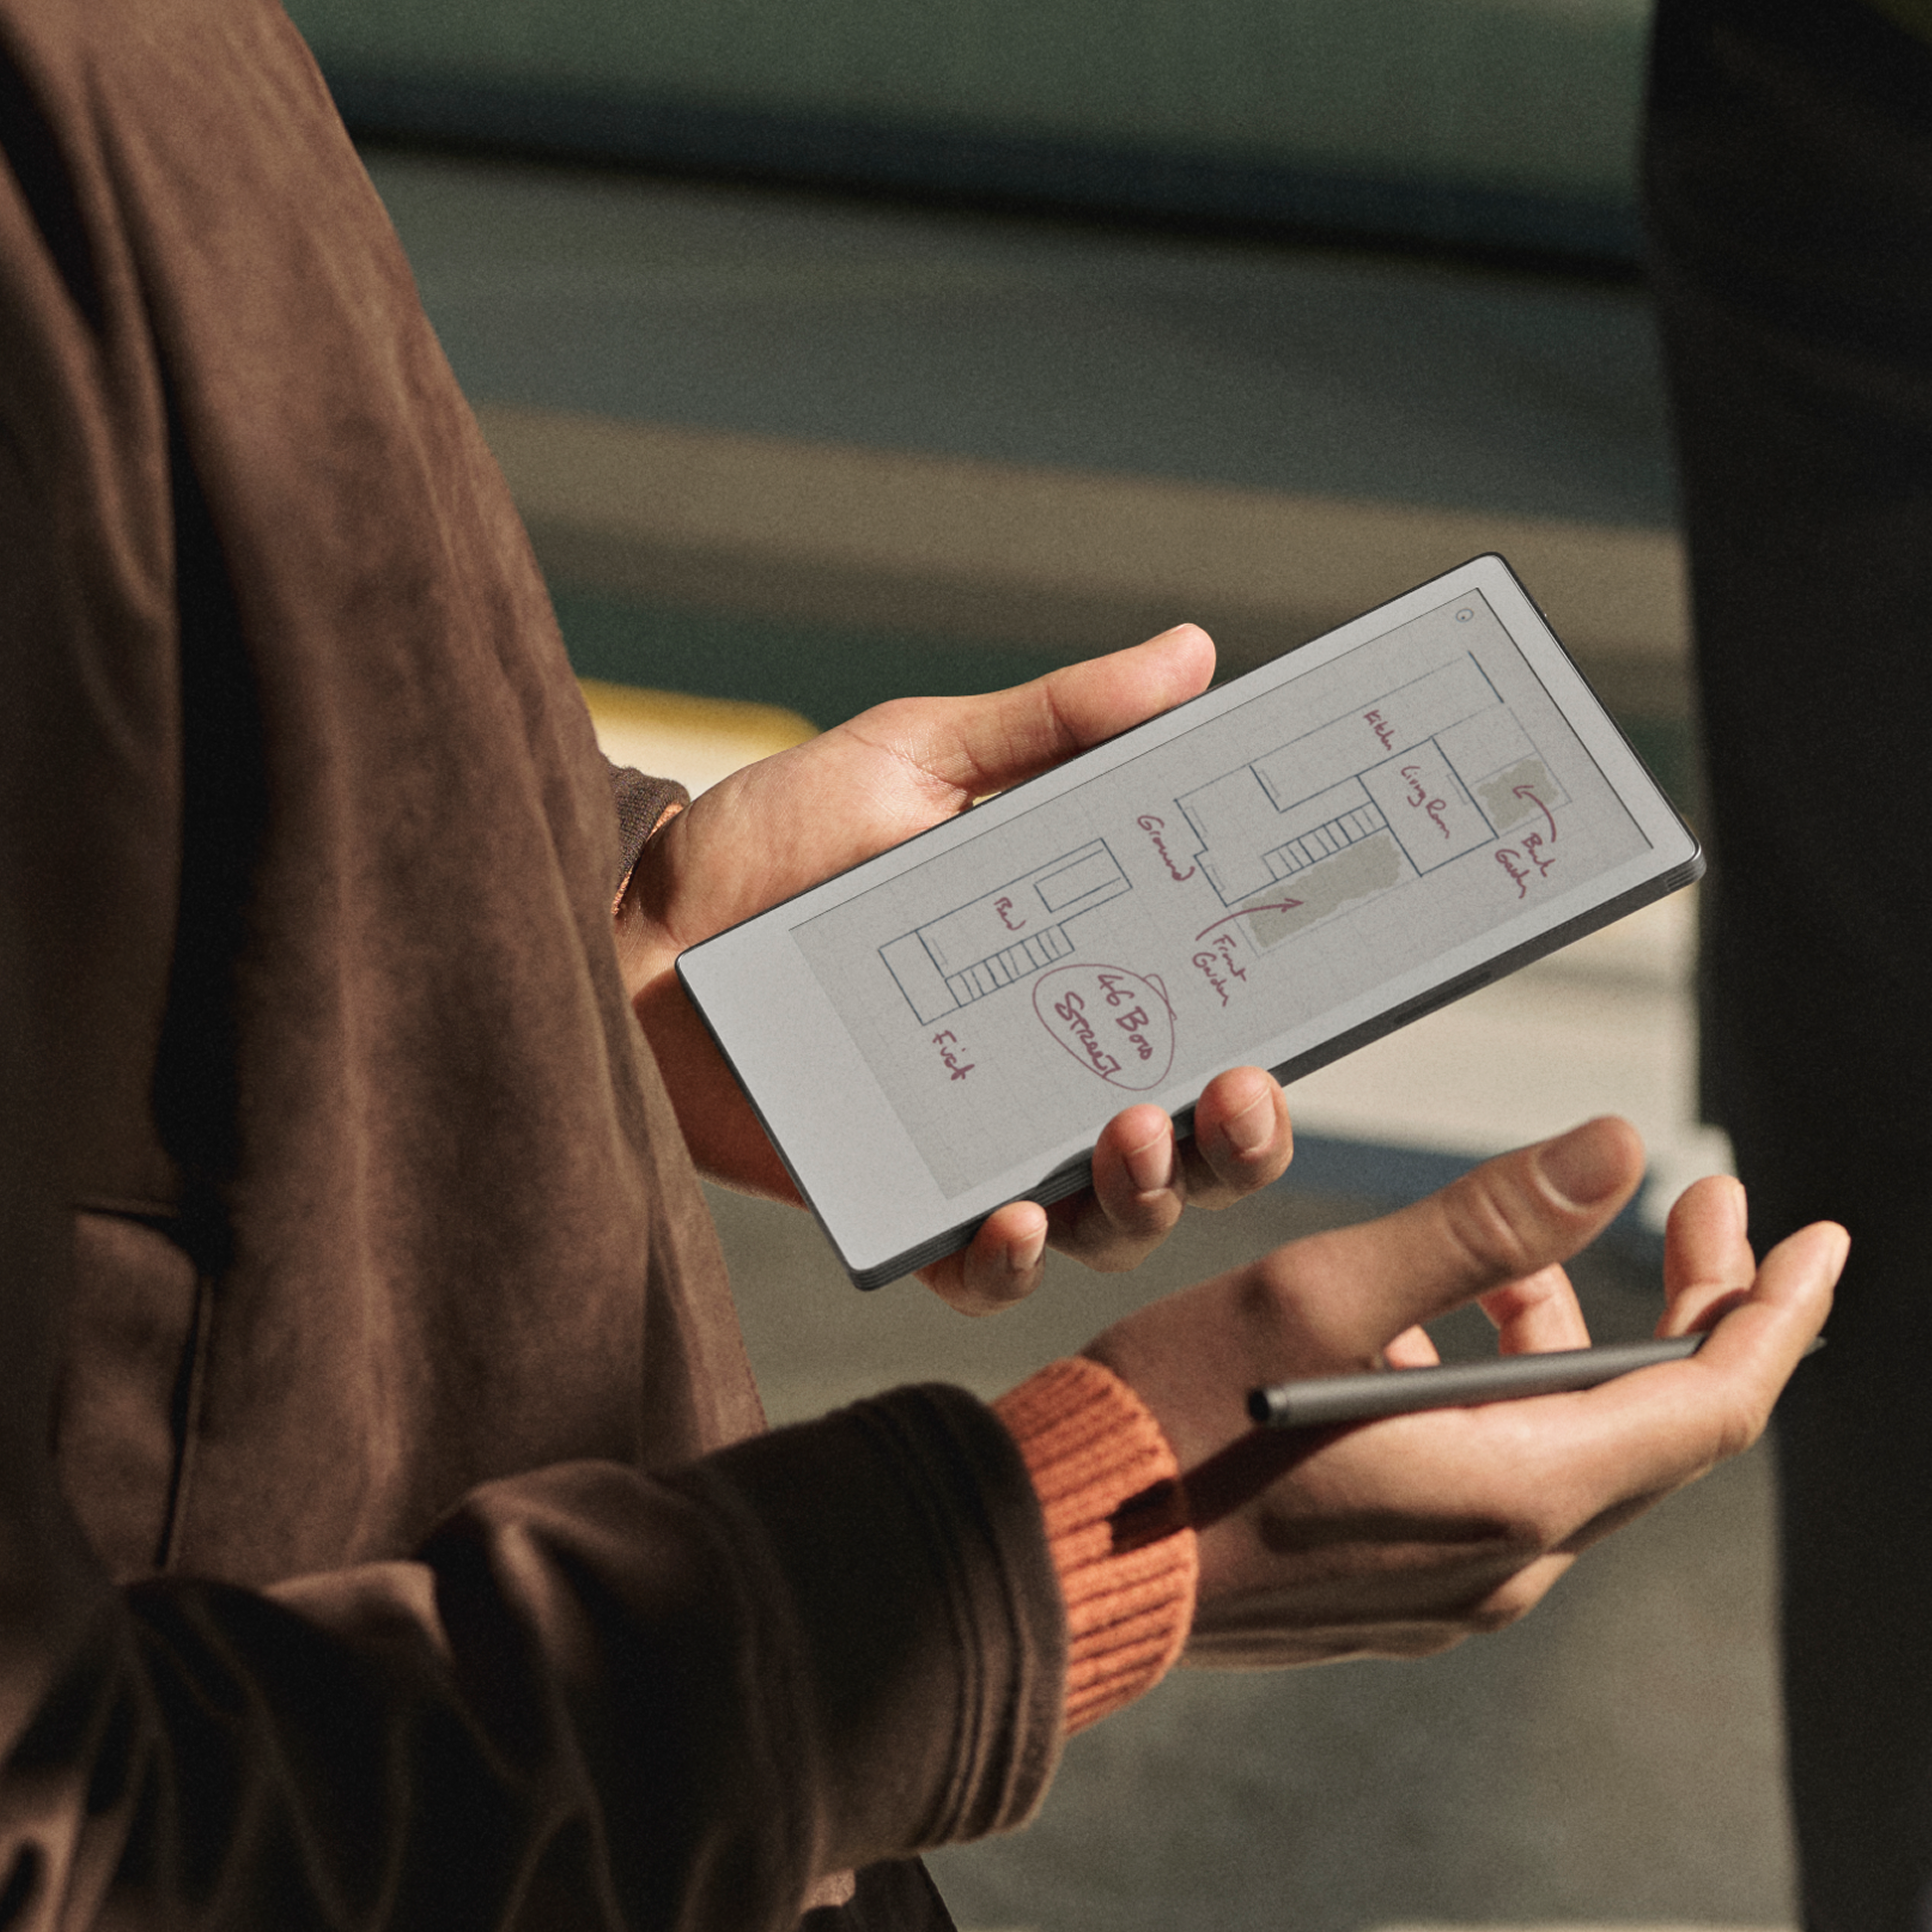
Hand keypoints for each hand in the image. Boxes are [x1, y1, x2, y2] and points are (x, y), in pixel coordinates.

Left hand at [612, 629, 1296, 1313]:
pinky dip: (1007, 1263)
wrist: (631, 929)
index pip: (1214, 1022)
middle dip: (1240, 1140)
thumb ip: (1057, 724)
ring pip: (1111, 1222)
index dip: (1279, 1035)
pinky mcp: (900, 1208)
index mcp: (1082, 975)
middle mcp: (1050, 1076)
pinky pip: (979, 1276)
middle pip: (1195, 1147)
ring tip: (1128, 1135)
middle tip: (1235, 1090)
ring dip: (1146, 1196)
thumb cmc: (773, 845)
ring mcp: (981, 1149)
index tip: (1300, 1014)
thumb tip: (1192, 655)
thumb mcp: (918, 759)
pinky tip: (1011, 1220)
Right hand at [1085, 1117, 1846, 1665]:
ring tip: (1506, 1256)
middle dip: (1685, 1307)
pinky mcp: (1393, 1594)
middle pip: (1653, 1428)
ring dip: (1563, 1344)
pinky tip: (1413, 1339)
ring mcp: (1450, 1589)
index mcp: (1515, 1494)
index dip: (1771, 1311)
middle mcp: (1507, 1563)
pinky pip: (1494, 1484)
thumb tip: (1617, 1152)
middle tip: (1693, 1203)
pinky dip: (1493, 1399)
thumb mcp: (1319, 1294)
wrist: (1048, 1571)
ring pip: (1566, 1451)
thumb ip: (1480, 1227)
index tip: (1809, 1231)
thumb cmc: (1165, 1430)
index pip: (1711, 1404)